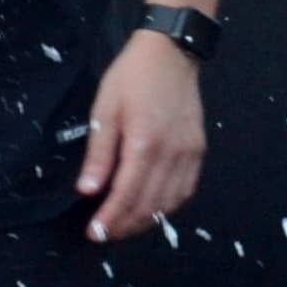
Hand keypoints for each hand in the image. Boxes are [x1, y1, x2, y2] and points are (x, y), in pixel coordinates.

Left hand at [79, 26, 205, 240]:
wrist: (171, 52)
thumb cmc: (131, 77)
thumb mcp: (105, 108)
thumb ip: (99, 153)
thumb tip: (88, 191)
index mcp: (144, 142)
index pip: (126, 194)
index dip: (110, 219)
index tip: (94, 234)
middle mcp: (171, 153)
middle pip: (149, 204)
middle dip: (124, 226)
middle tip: (103, 234)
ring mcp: (189, 153)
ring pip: (169, 203)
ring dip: (145, 220)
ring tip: (123, 226)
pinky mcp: (198, 150)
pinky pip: (185, 190)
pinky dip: (168, 206)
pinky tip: (151, 209)